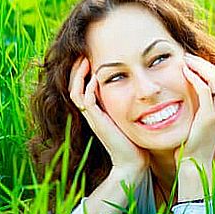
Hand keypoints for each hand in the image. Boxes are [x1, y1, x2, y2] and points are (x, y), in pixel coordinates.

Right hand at [68, 56, 149, 173]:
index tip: (90, 55)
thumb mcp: (130, 114)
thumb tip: (141, 87)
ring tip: (84, 59)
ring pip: (75, 92)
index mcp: (97, 110)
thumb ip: (129, 102)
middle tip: (81, 52)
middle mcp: (92, 113)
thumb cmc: (137, 139)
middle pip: (74, 86)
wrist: (134, 161)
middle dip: (76, 69)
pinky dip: (89, 88)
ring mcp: (92, 118)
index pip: (82, 86)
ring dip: (79, 75)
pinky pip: (86, 102)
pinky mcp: (97, 123)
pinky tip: (96, 77)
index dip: (83, 71)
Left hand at [175, 53, 214, 165]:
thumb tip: (194, 85)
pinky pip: (203, 88)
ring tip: (184, 60)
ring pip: (213, 77)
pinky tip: (184, 71)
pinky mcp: (210, 115)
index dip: (206, 65)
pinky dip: (194, 76)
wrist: (195, 161)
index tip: (191, 60)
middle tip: (186, 56)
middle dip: (202, 62)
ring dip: (198, 65)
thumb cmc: (194, 140)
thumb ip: (202, 102)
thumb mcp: (202, 117)